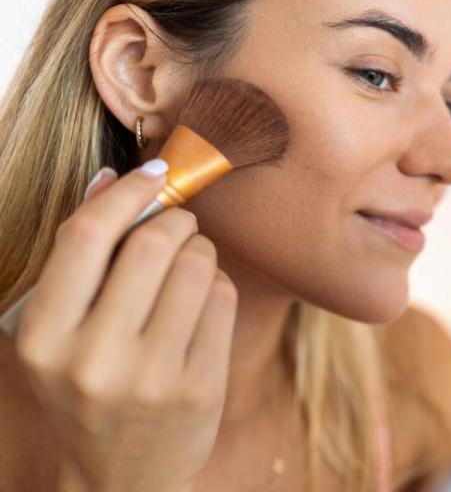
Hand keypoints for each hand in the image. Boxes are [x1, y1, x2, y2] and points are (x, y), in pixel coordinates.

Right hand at [14, 161, 237, 491]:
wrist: (122, 477)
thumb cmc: (89, 389)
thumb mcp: (60, 334)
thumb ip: (79, 259)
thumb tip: (109, 179)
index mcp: (43, 339)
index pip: (86, 237)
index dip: (126, 193)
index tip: (151, 175)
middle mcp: (93, 359)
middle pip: (152, 244)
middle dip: (175, 220)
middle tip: (178, 224)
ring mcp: (151, 377)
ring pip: (196, 266)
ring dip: (200, 250)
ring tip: (189, 264)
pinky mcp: (200, 388)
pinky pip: (222, 299)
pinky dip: (216, 284)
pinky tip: (201, 300)